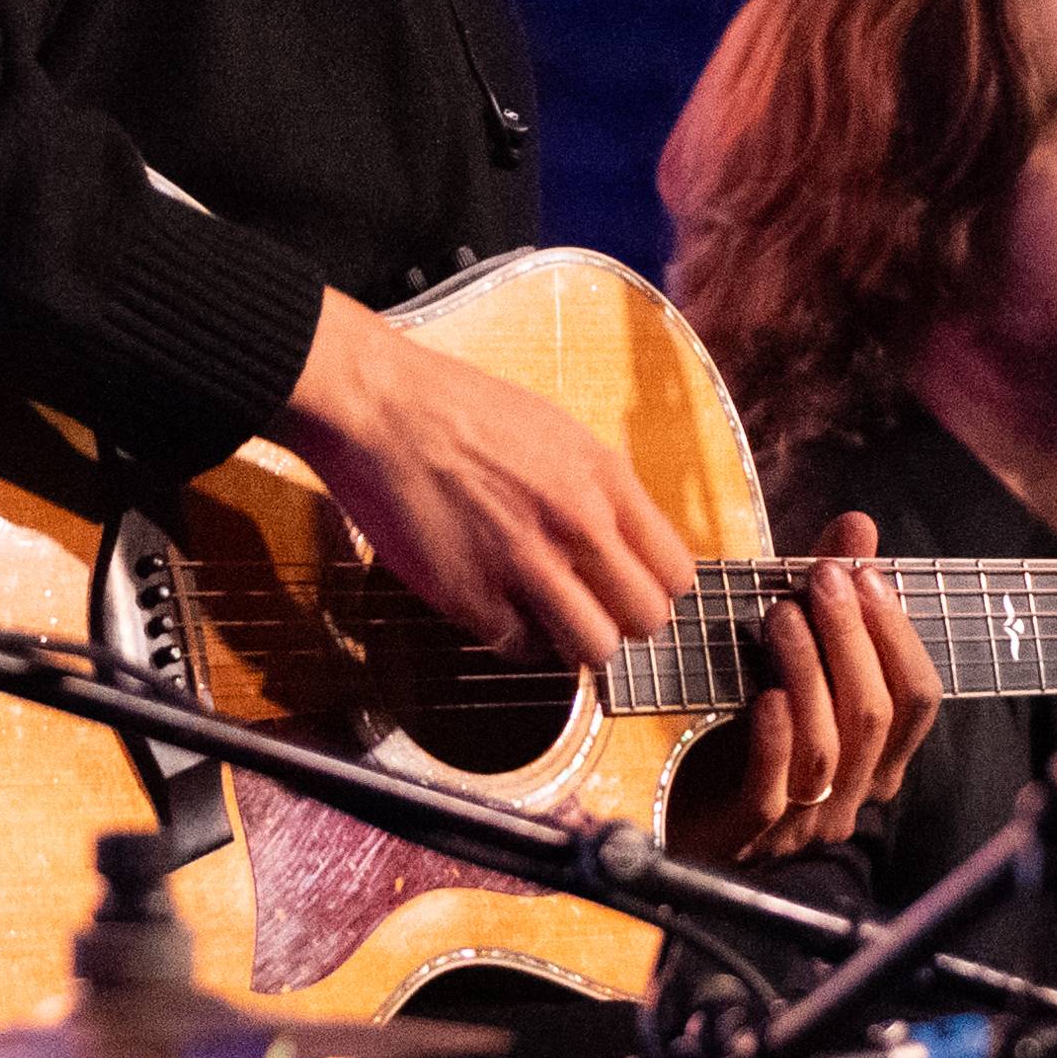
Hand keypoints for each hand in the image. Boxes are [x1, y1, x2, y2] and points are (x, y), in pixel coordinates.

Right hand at [276, 293, 693, 668]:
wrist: (381, 408)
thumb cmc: (460, 410)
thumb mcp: (557, 430)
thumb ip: (599, 486)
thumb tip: (624, 538)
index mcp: (605, 478)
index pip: (675, 573)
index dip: (654, 590)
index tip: (629, 591)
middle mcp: (577, 523)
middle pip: (645, 621)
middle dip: (622, 624)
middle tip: (592, 612)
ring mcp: (525, 563)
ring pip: (592, 649)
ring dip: (574, 643)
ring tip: (548, 618)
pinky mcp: (471, 595)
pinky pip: (521, 649)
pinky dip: (514, 639)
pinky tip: (498, 610)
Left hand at [675, 512, 940, 860]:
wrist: (681, 805)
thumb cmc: (749, 724)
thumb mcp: (793, 655)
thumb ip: (830, 597)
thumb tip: (859, 525)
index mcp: (880, 756)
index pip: (919, 698)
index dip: (897, 634)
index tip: (866, 574)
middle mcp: (854, 792)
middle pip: (875, 715)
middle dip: (852, 638)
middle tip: (822, 580)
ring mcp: (804, 818)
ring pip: (827, 747)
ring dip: (809, 673)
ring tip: (781, 616)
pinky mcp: (751, 831)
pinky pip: (773, 790)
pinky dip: (774, 739)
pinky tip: (763, 695)